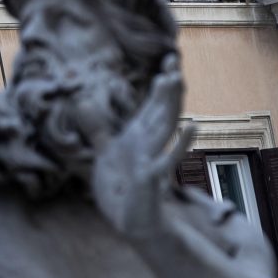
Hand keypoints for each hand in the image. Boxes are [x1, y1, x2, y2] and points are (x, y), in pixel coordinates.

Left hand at [92, 54, 192, 237]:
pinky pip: (168, 159)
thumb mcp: (105, 152)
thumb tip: (83, 104)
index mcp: (139, 136)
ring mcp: (152, 158)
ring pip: (165, 126)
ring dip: (170, 104)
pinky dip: (181, 143)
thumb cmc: (120, 186)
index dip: (160, 84)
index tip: (169, 58)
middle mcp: (148, 143)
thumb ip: (97, 128)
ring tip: (176, 80)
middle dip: (167, 87)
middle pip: (161, 110)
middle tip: (173, 61)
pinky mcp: (152, 177)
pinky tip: (194, 127)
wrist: (127, 218)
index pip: (152, 104)